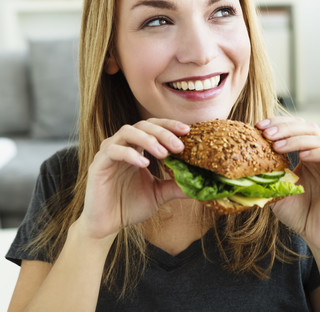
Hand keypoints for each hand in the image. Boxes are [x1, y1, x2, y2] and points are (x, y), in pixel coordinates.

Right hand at [77, 118, 189, 239]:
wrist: (107, 225)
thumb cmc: (130, 205)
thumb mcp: (158, 193)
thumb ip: (175, 185)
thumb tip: (200, 184)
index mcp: (136, 147)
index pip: (154, 126)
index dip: (170, 125)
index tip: (188, 131)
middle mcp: (122, 144)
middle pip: (143, 125)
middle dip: (163, 132)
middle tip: (179, 146)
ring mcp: (109, 151)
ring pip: (127, 132)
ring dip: (148, 139)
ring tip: (164, 153)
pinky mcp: (98, 164)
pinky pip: (114, 151)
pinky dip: (130, 154)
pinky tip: (144, 164)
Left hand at [256, 116, 319, 249]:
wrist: (319, 235)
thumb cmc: (301, 216)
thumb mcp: (277, 193)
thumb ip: (264, 178)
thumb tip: (239, 167)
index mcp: (304, 154)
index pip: (292, 127)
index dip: (276, 123)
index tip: (258, 126)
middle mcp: (316, 153)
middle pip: (304, 126)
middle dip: (283, 126)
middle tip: (266, 133)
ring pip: (314, 134)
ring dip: (294, 137)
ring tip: (276, 145)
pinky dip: (314, 150)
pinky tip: (300, 156)